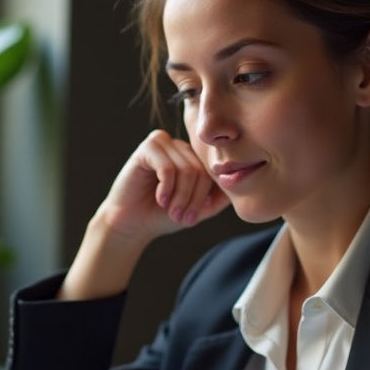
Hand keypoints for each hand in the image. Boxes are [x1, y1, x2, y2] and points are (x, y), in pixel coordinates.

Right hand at [58, 130, 230, 300]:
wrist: (131, 224)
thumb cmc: (161, 216)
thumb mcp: (197, 209)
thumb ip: (218, 198)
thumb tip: (238, 185)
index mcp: (193, 158)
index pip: (211, 171)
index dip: (204, 196)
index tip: (192, 218)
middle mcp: (179, 147)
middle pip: (200, 170)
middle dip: (191, 198)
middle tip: (180, 217)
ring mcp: (164, 144)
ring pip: (186, 169)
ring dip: (179, 196)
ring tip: (170, 211)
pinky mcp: (147, 148)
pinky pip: (167, 167)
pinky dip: (166, 188)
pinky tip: (159, 199)